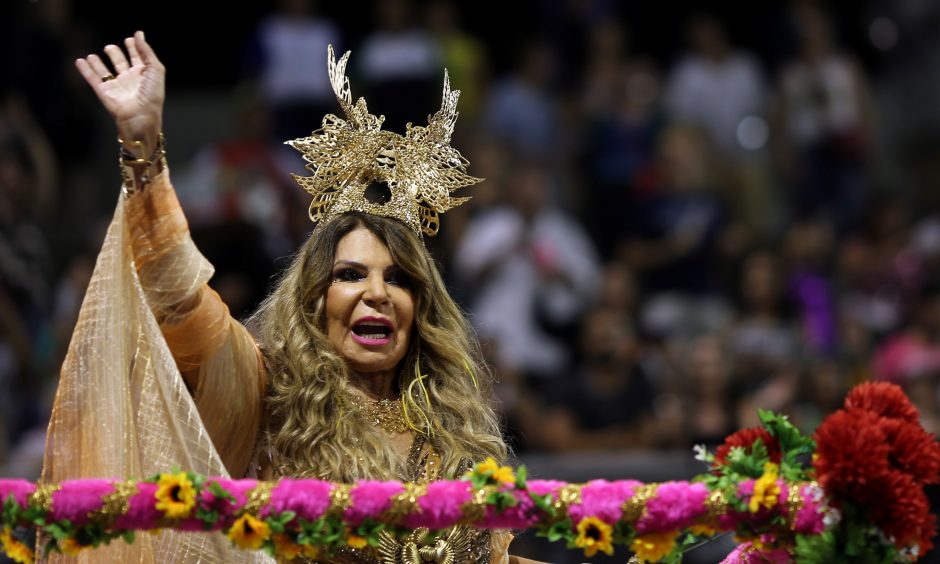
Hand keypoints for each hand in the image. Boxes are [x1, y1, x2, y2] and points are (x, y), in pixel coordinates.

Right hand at [75, 31, 164, 156]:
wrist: (141, 118)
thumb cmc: (152, 95)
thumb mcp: (155, 69)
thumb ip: (146, 51)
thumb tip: (138, 34)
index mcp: (144, 75)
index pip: (138, 58)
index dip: (134, 48)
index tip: (130, 39)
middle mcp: (130, 80)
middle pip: (121, 63)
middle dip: (115, 54)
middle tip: (110, 47)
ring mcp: (117, 86)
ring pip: (105, 71)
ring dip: (98, 63)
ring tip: (93, 55)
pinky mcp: (105, 93)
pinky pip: (93, 79)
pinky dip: (85, 70)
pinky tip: (80, 61)